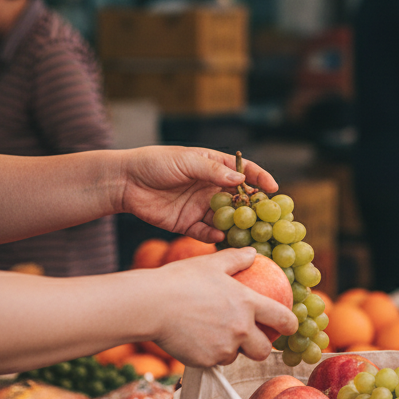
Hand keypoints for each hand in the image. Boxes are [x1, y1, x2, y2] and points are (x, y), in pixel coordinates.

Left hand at [118, 146, 277, 242]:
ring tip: (248, 234)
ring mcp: (201, 207)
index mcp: (213, 167)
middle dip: (254, 208)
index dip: (260, 179)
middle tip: (268, 218)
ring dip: (237, 226)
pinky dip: (215, 236)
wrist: (125, 182)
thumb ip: (212, 171)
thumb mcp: (186, 161)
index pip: (244, 172)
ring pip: (226, 219)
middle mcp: (211, 188)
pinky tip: (220, 237)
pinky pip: (206, 233)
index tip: (274, 189)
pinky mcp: (188, 224)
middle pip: (239, 199)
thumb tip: (241, 181)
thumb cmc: (155, 163)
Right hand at [146, 248, 297, 364]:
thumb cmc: (179, 280)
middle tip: (252, 339)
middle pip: (264, 349)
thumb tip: (253, 253)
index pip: (283, 318)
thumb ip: (236, 258)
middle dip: (261, 347)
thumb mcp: (211, 263)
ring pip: (236, 356)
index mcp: (248, 303)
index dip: (292, 325)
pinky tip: (197, 339)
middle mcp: (241, 328)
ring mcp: (224, 348)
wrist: (150, 305)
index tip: (291, 327)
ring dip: (232, 349)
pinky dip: (210, 353)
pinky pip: (215, 361)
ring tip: (216, 334)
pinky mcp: (206, 361)